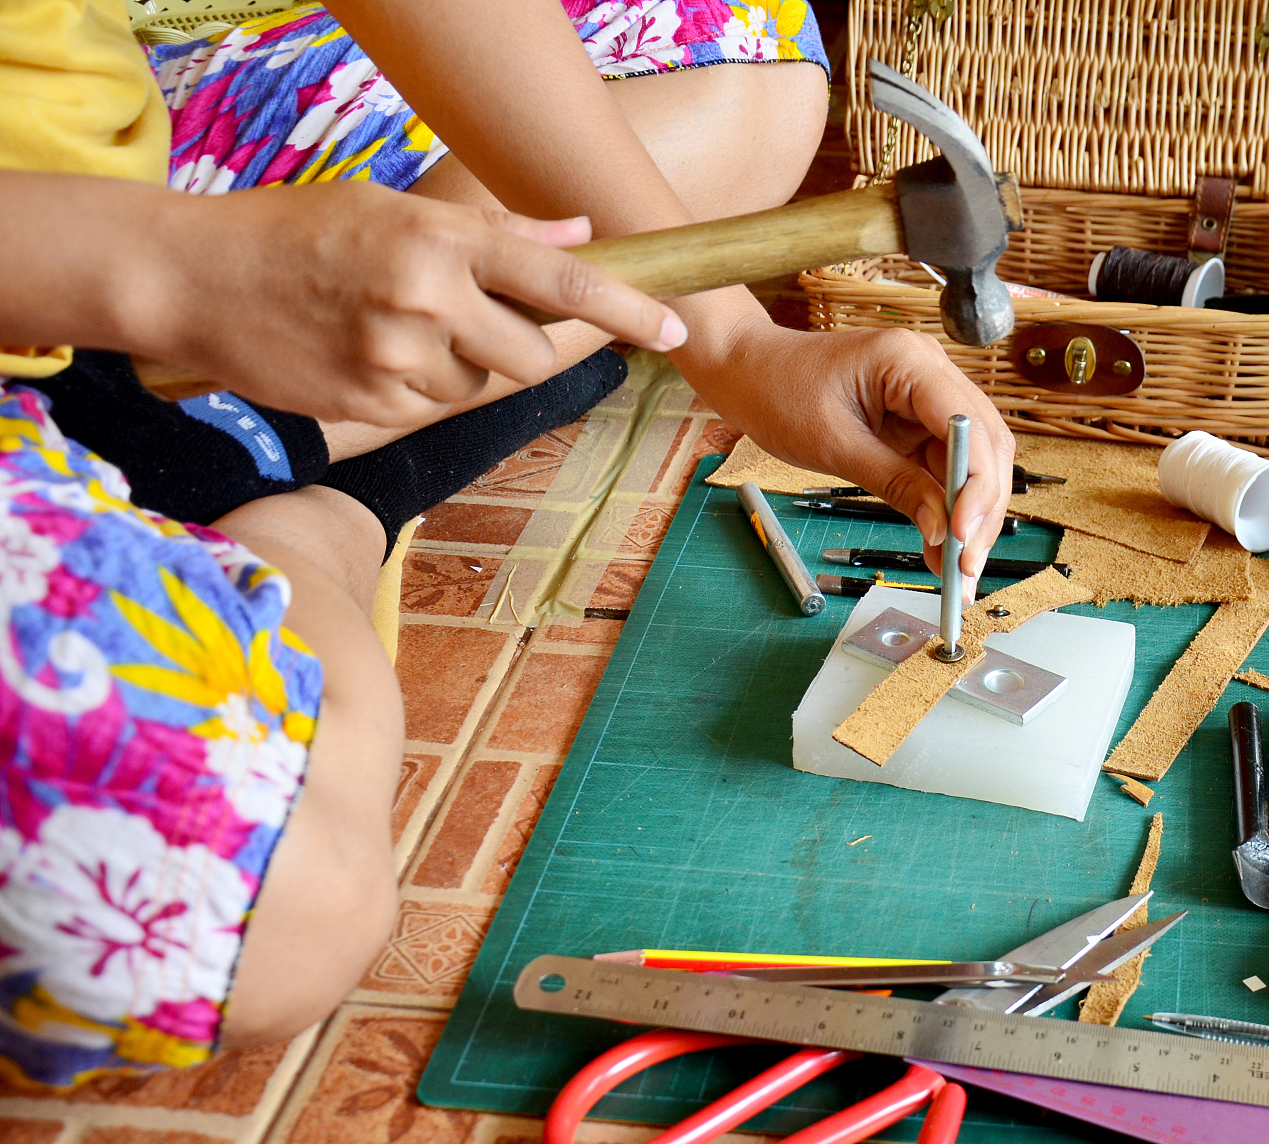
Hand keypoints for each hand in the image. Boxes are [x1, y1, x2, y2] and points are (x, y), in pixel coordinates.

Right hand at [132, 180, 685, 425]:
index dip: (625, 312)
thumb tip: (580, 237)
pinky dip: (415, 387)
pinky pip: (430, 407)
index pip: (560, 285)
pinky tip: (364, 351)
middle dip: (520, 347)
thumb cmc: (296, 231)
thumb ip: (493, 233)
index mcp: (440, 241)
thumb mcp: (391, 208)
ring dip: (459, 366)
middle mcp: (428, 301)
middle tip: (470, 318)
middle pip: (530, 356)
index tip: (674, 329)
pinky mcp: (371, 404)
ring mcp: (398, 358)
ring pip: (478, 386)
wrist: (192, 277)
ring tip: (392, 326)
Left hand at [683, 323, 1015, 576]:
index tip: (962, 534)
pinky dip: (947, 507)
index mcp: (909, 360)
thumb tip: (941, 529)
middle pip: (985, 445)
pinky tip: (943, 547)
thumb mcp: (833, 445)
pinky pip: (945, 467)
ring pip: (973, 461)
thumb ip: (895, 484)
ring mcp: (927, 397)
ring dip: (970, 515)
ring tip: (957, 568)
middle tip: (966, 566)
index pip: (968, 425)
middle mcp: (930, 371)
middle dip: (981, 509)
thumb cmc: (778, 391)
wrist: (749, 371)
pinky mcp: (917, 421)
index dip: (975, 484)